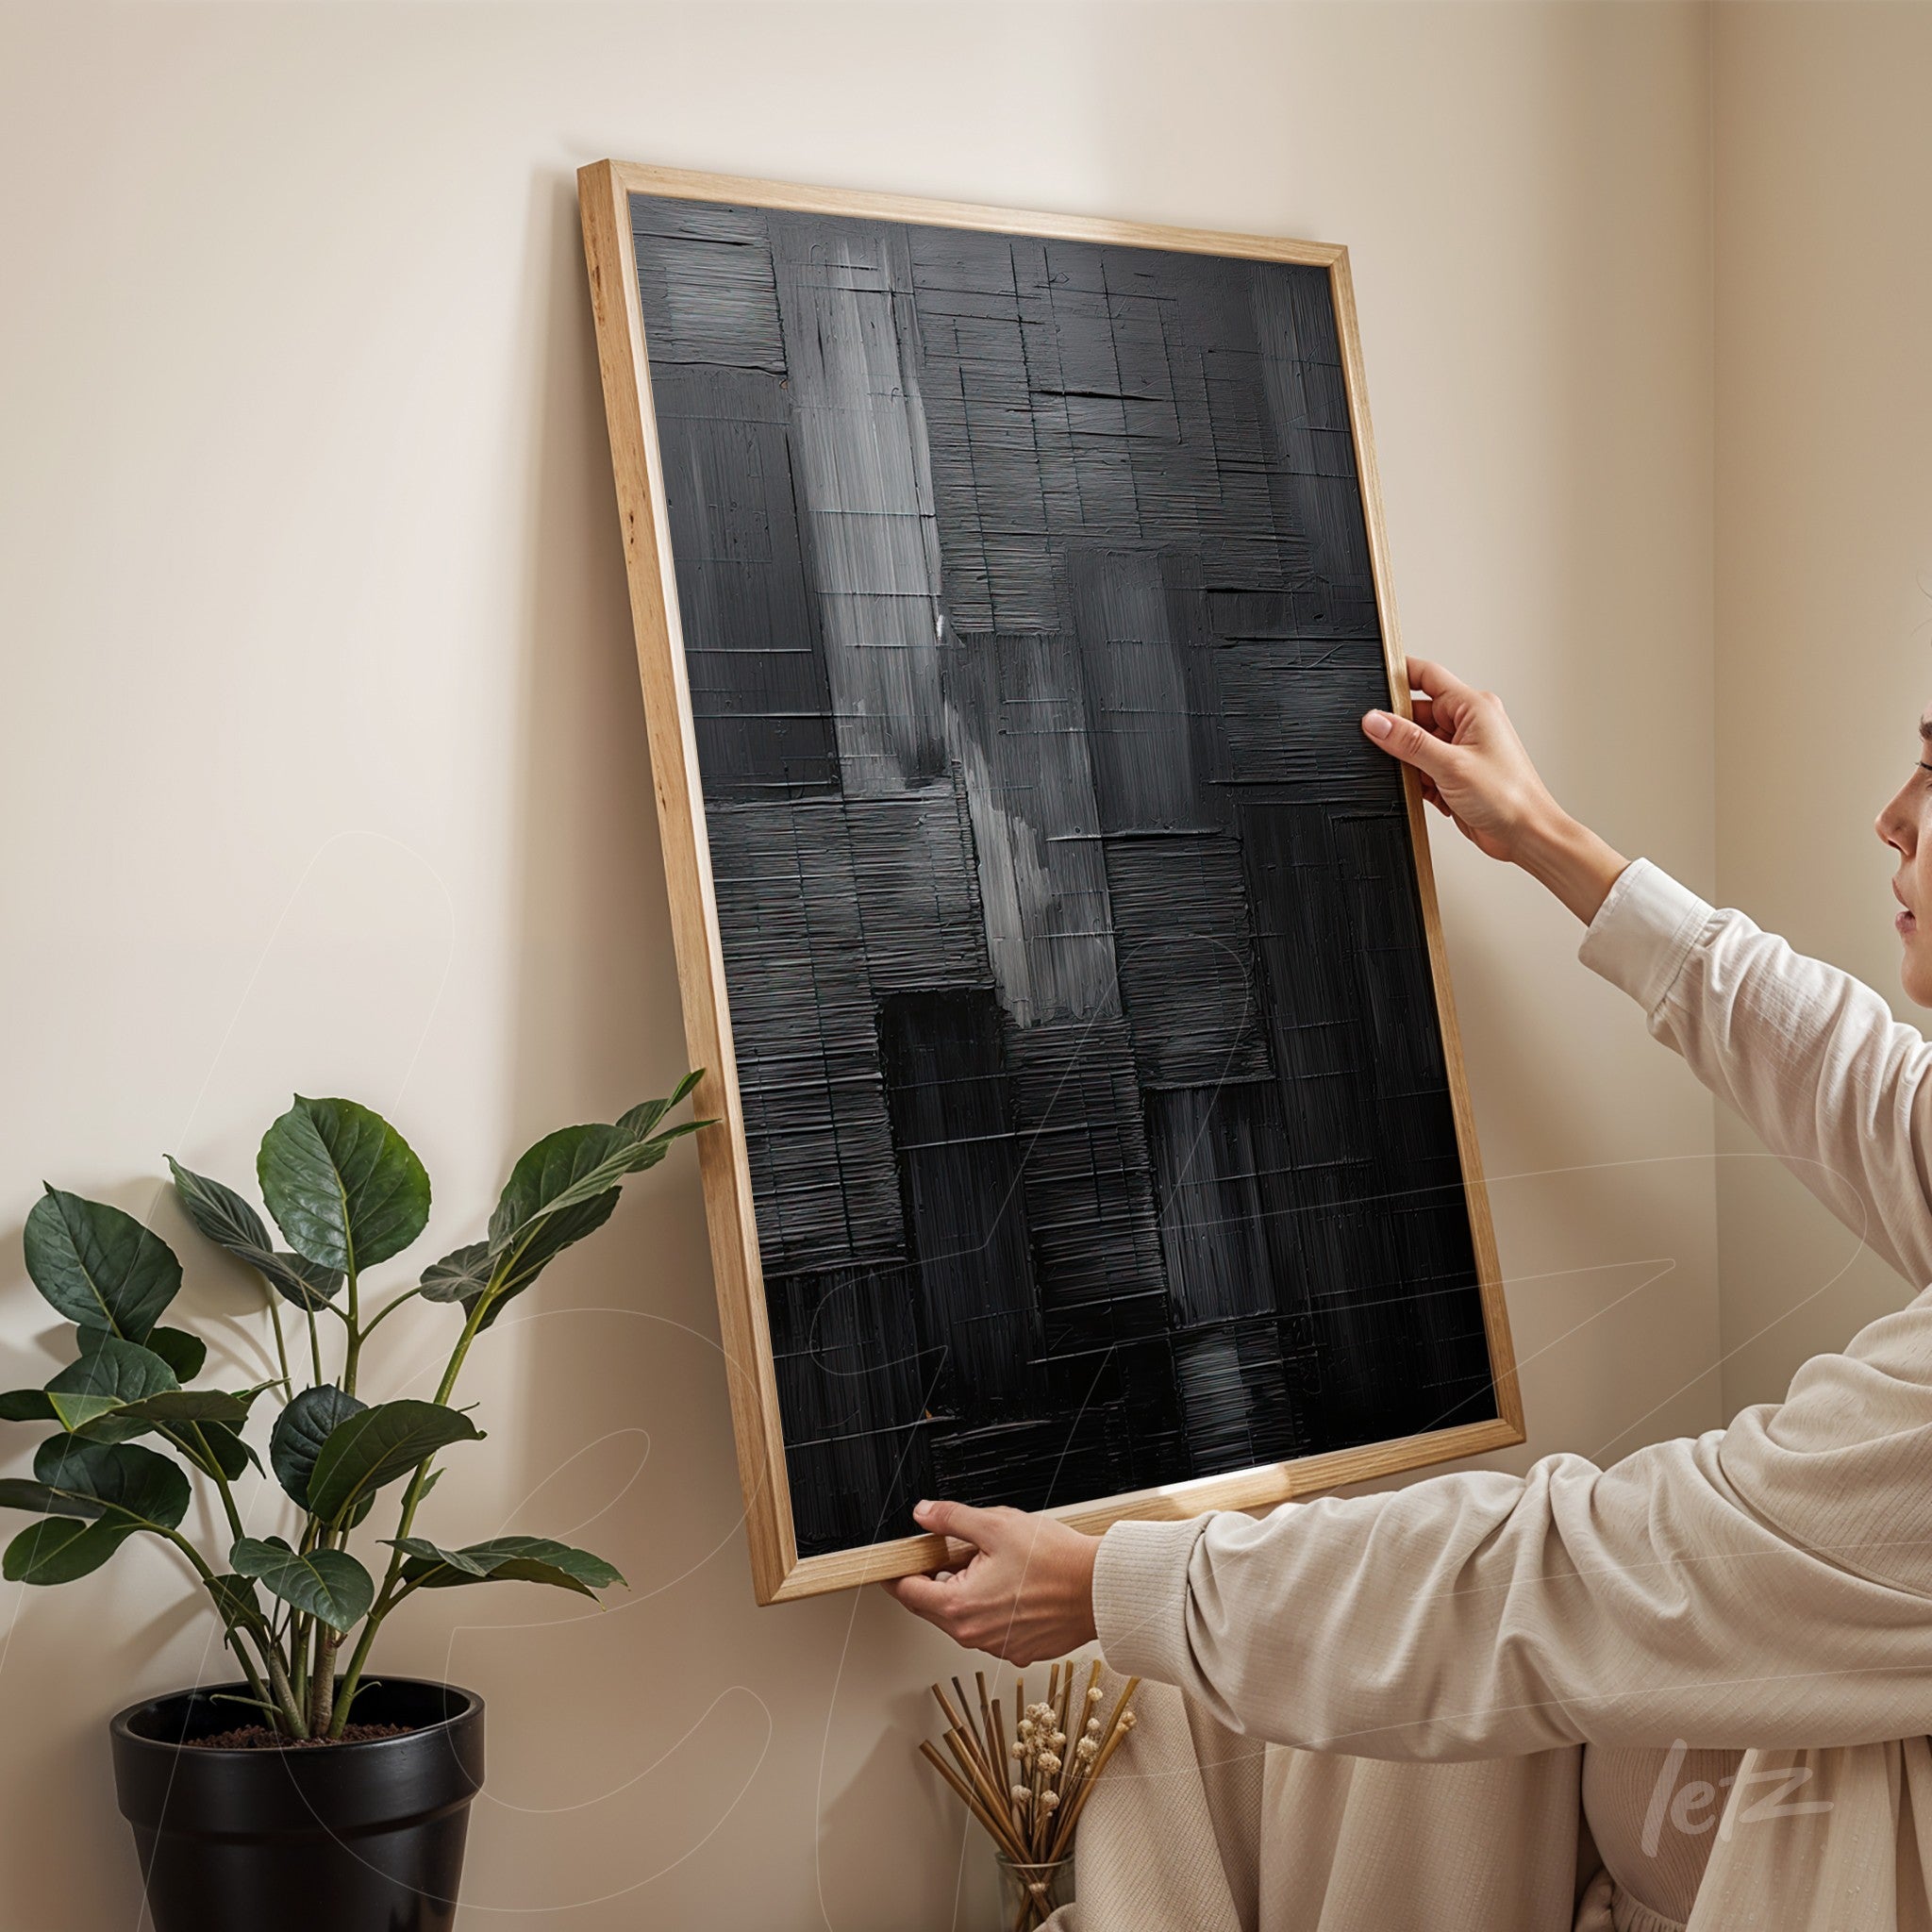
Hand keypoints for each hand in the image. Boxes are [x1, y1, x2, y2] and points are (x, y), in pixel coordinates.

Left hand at [881, 1499, 1100, 1663]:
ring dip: (966, 1593)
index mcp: (959, 1606)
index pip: (908, 1592)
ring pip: (964, 1618)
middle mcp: (974, 1635)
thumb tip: (925, 1514)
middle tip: (954, 1551)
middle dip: (937, 1578)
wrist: (1099, 1588)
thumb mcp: (996, 1525)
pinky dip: (992, 1608)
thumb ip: (952, 1519)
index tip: (897, 1561)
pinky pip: (991, 1629)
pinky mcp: (1020, 1650)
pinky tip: (1012, 1585)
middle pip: (934, 1607)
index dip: (899, 1572)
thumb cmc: (1055, 1561)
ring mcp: (998, 1646)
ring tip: (993, 1565)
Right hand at [1362, 657, 1628, 923]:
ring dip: (1409, 761)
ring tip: (1417, 776)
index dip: (1399, 674)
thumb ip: (1409, 741)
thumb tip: (1376, 721)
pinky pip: (1421, 767)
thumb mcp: (1450, 764)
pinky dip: (1417, 780)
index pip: (1427, 676)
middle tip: (1386, 746)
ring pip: (1415, 744)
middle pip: (1416, 714)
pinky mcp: (1453, 773)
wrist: (1525, 835)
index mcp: (1473, 707)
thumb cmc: (1509, 797)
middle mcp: (1467, 724)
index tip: (1372, 682)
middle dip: (1399, 732)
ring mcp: (1460, 749)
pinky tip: (1426, 791)